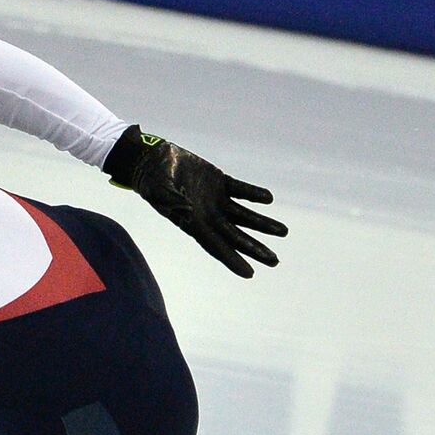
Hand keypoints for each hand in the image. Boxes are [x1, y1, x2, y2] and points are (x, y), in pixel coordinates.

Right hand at [104, 125, 287, 277]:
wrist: (152, 161)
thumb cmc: (153, 180)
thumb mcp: (161, 193)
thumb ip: (175, 202)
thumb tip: (188, 210)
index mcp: (193, 223)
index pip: (216, 246)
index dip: (232, 260)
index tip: (249, 273)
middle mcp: (207, 216)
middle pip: (235, 236)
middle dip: (255, 248)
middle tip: (274, 261)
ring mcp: (214, 200)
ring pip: (243, 215)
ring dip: (262, 224)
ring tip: (282, 232)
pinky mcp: (219, 182)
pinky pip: (241, 190)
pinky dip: (254, 194)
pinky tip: (267, 199)